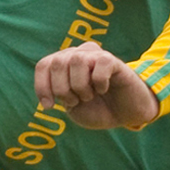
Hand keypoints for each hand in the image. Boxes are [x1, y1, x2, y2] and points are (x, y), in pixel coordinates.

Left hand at [34, 41, 158, 128]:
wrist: (126, 115)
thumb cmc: (99, 109)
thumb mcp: (72, 107)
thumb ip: (58, 93)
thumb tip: (52, 83)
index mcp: (65, 64)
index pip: (44, 65)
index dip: (42, 86)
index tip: (49, 106)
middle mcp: (79, 54)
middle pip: (57, 63)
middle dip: (62, 89)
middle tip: (75, 102)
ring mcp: (96, 56)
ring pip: (77, 61)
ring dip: (80, 86)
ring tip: (89, 96)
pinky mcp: (114, 61)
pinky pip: (100, 65)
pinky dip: (99, 83)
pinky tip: (105, 89)